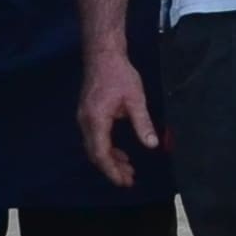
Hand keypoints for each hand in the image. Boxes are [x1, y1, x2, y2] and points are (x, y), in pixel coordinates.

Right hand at [75, 52, 158, 186]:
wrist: (102, 54)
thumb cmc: (119, 73)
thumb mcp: (135, 99)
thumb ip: (143, 123)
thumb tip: (152, 145)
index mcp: (96, 120)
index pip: (101, 153)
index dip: (112, 170)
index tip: (125, 182)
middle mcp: (85, 121)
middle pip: (95, 154)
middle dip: (112, 169)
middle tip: (129, 180)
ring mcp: (84, 118)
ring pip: (94, 147)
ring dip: (109, 160)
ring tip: (128, 169)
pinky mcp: (87, 114)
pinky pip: (94, 138)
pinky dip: (106, 148)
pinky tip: (119, 152)